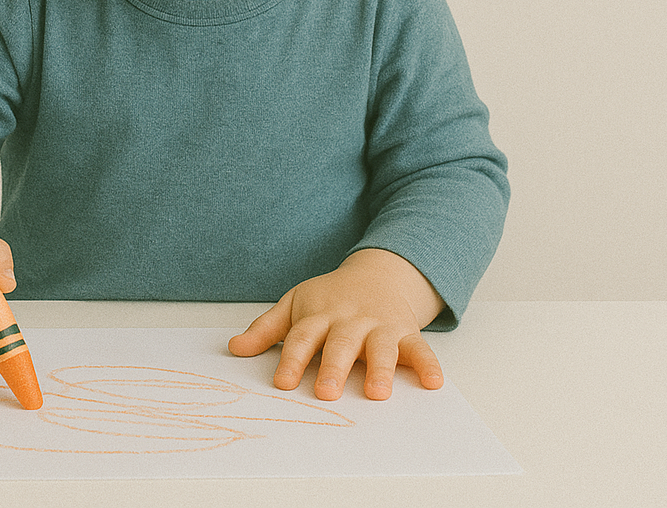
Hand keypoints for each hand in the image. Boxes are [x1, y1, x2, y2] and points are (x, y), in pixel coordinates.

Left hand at [228, 248, 444, 400]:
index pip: (302, 338)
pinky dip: (428, 364)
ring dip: (380, 368)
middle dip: (333, 367)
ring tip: (377, 392)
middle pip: (340, 344)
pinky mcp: (405, 331)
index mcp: (319, 315)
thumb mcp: (295, 305)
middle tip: (325, 393)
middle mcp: (349, 320)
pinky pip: (419, 348)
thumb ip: (266, 329)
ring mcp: (379, 325)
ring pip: (380, 347)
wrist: (376, 274)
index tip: (281, 383)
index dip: (291, 360)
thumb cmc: (330, 298)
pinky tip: (433, 382)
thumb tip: (233, 347)